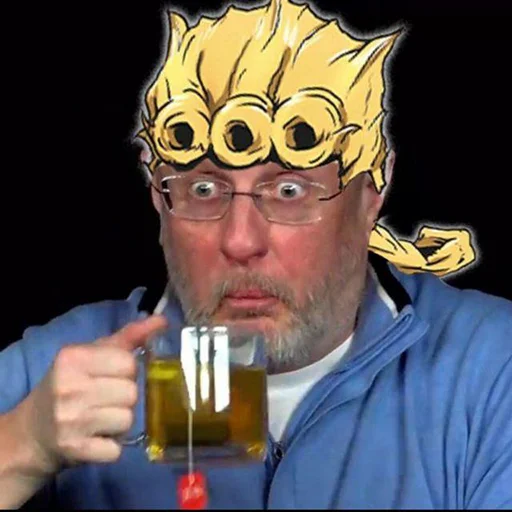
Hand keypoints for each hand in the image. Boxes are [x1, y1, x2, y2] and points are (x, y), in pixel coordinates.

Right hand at [16, 315, 167, 476]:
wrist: (32, 431)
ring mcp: (70, 421)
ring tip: (103, 417)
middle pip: (131, 393)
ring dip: (121, 421)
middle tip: (108, 398)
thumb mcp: (93, 354)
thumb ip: (129, 336)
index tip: (114, 375)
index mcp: (73, 358)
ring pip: (127, 420)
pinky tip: (97, 437)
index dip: (128, 371)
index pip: (128, 363)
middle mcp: (69, 387)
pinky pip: (116, 449)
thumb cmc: (70, 384)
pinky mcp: (74, 450)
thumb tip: (162, 320)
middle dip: (126, 397)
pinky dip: (112, 446)